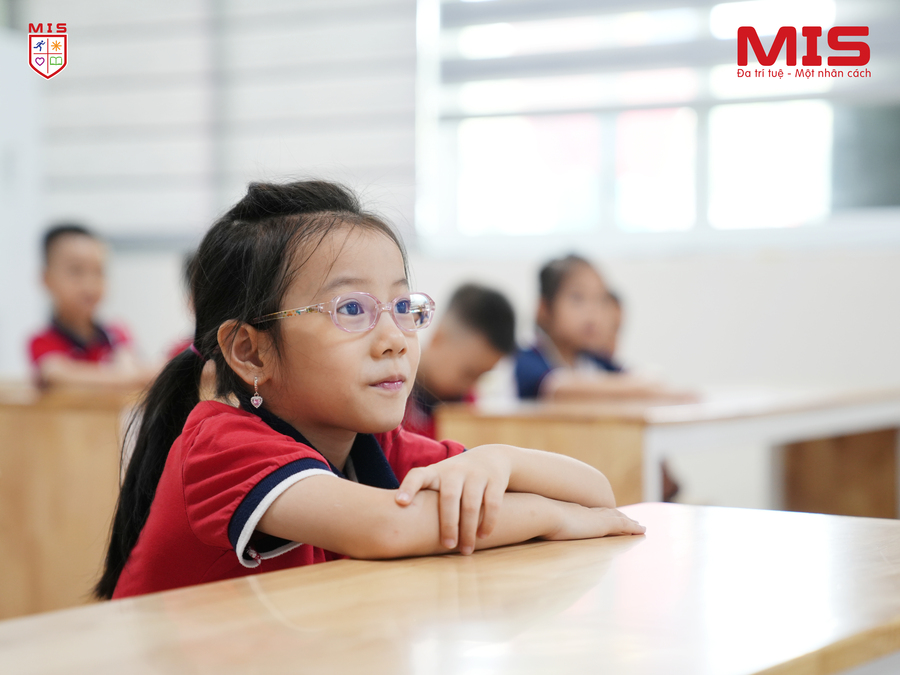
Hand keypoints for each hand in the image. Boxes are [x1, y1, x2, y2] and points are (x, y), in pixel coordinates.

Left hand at [395, 446, 511, 554]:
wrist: (490, 457)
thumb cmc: (455, 478)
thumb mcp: (438, 479)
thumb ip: (422, 496)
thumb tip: (396, 528)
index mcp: (435, 472)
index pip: (417, 476)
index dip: (407, 488)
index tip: (400, 502)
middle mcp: (454, 470)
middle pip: (448, 499)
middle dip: (448, 525)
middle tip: (447, 546)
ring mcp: (476, 473)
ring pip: (471, 505)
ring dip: (468, 530)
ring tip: (466, 550)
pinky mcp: (495, 479)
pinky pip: (492, 504)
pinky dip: (488, 522)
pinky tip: (483, 537)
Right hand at [543, 503, 645, 540]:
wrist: (542, 513)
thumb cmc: (536, 520)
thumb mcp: (538, 524)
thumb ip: (538, 526)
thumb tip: (525, 531)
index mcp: (572, 512)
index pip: (591, 513)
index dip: (602, 515)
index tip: (608, 516)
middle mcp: (586, 512)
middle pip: (608, 514)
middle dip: (620, 517)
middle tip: (631, 522)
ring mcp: (594, 517)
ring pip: (619, 520)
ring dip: (631, 523)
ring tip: (641, 528)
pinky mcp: (602, 525)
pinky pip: (623, 526)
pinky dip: (633, 528)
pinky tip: (643, 532)